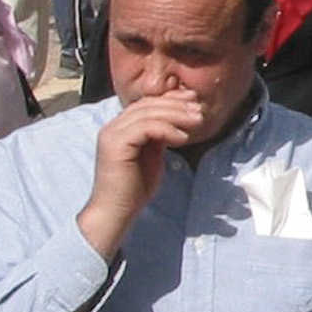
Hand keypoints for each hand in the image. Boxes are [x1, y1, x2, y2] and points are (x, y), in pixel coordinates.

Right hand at [77, 89, 203, 256]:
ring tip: (198, 121)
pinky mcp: (115, 144)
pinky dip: (167, 129)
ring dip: (177, 115)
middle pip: (148, 104)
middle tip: (200, 109)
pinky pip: (145, 127)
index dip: (171, 100)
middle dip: (177, 104)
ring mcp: (112, 134)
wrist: (116, 212)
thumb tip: (176, 121)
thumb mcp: (152, 155)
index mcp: (120, 128)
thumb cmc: (135, 188)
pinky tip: (182, 138)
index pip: (146, 103)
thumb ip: (159, 137)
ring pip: (148, 113)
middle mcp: (112, 126)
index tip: (194, 101)